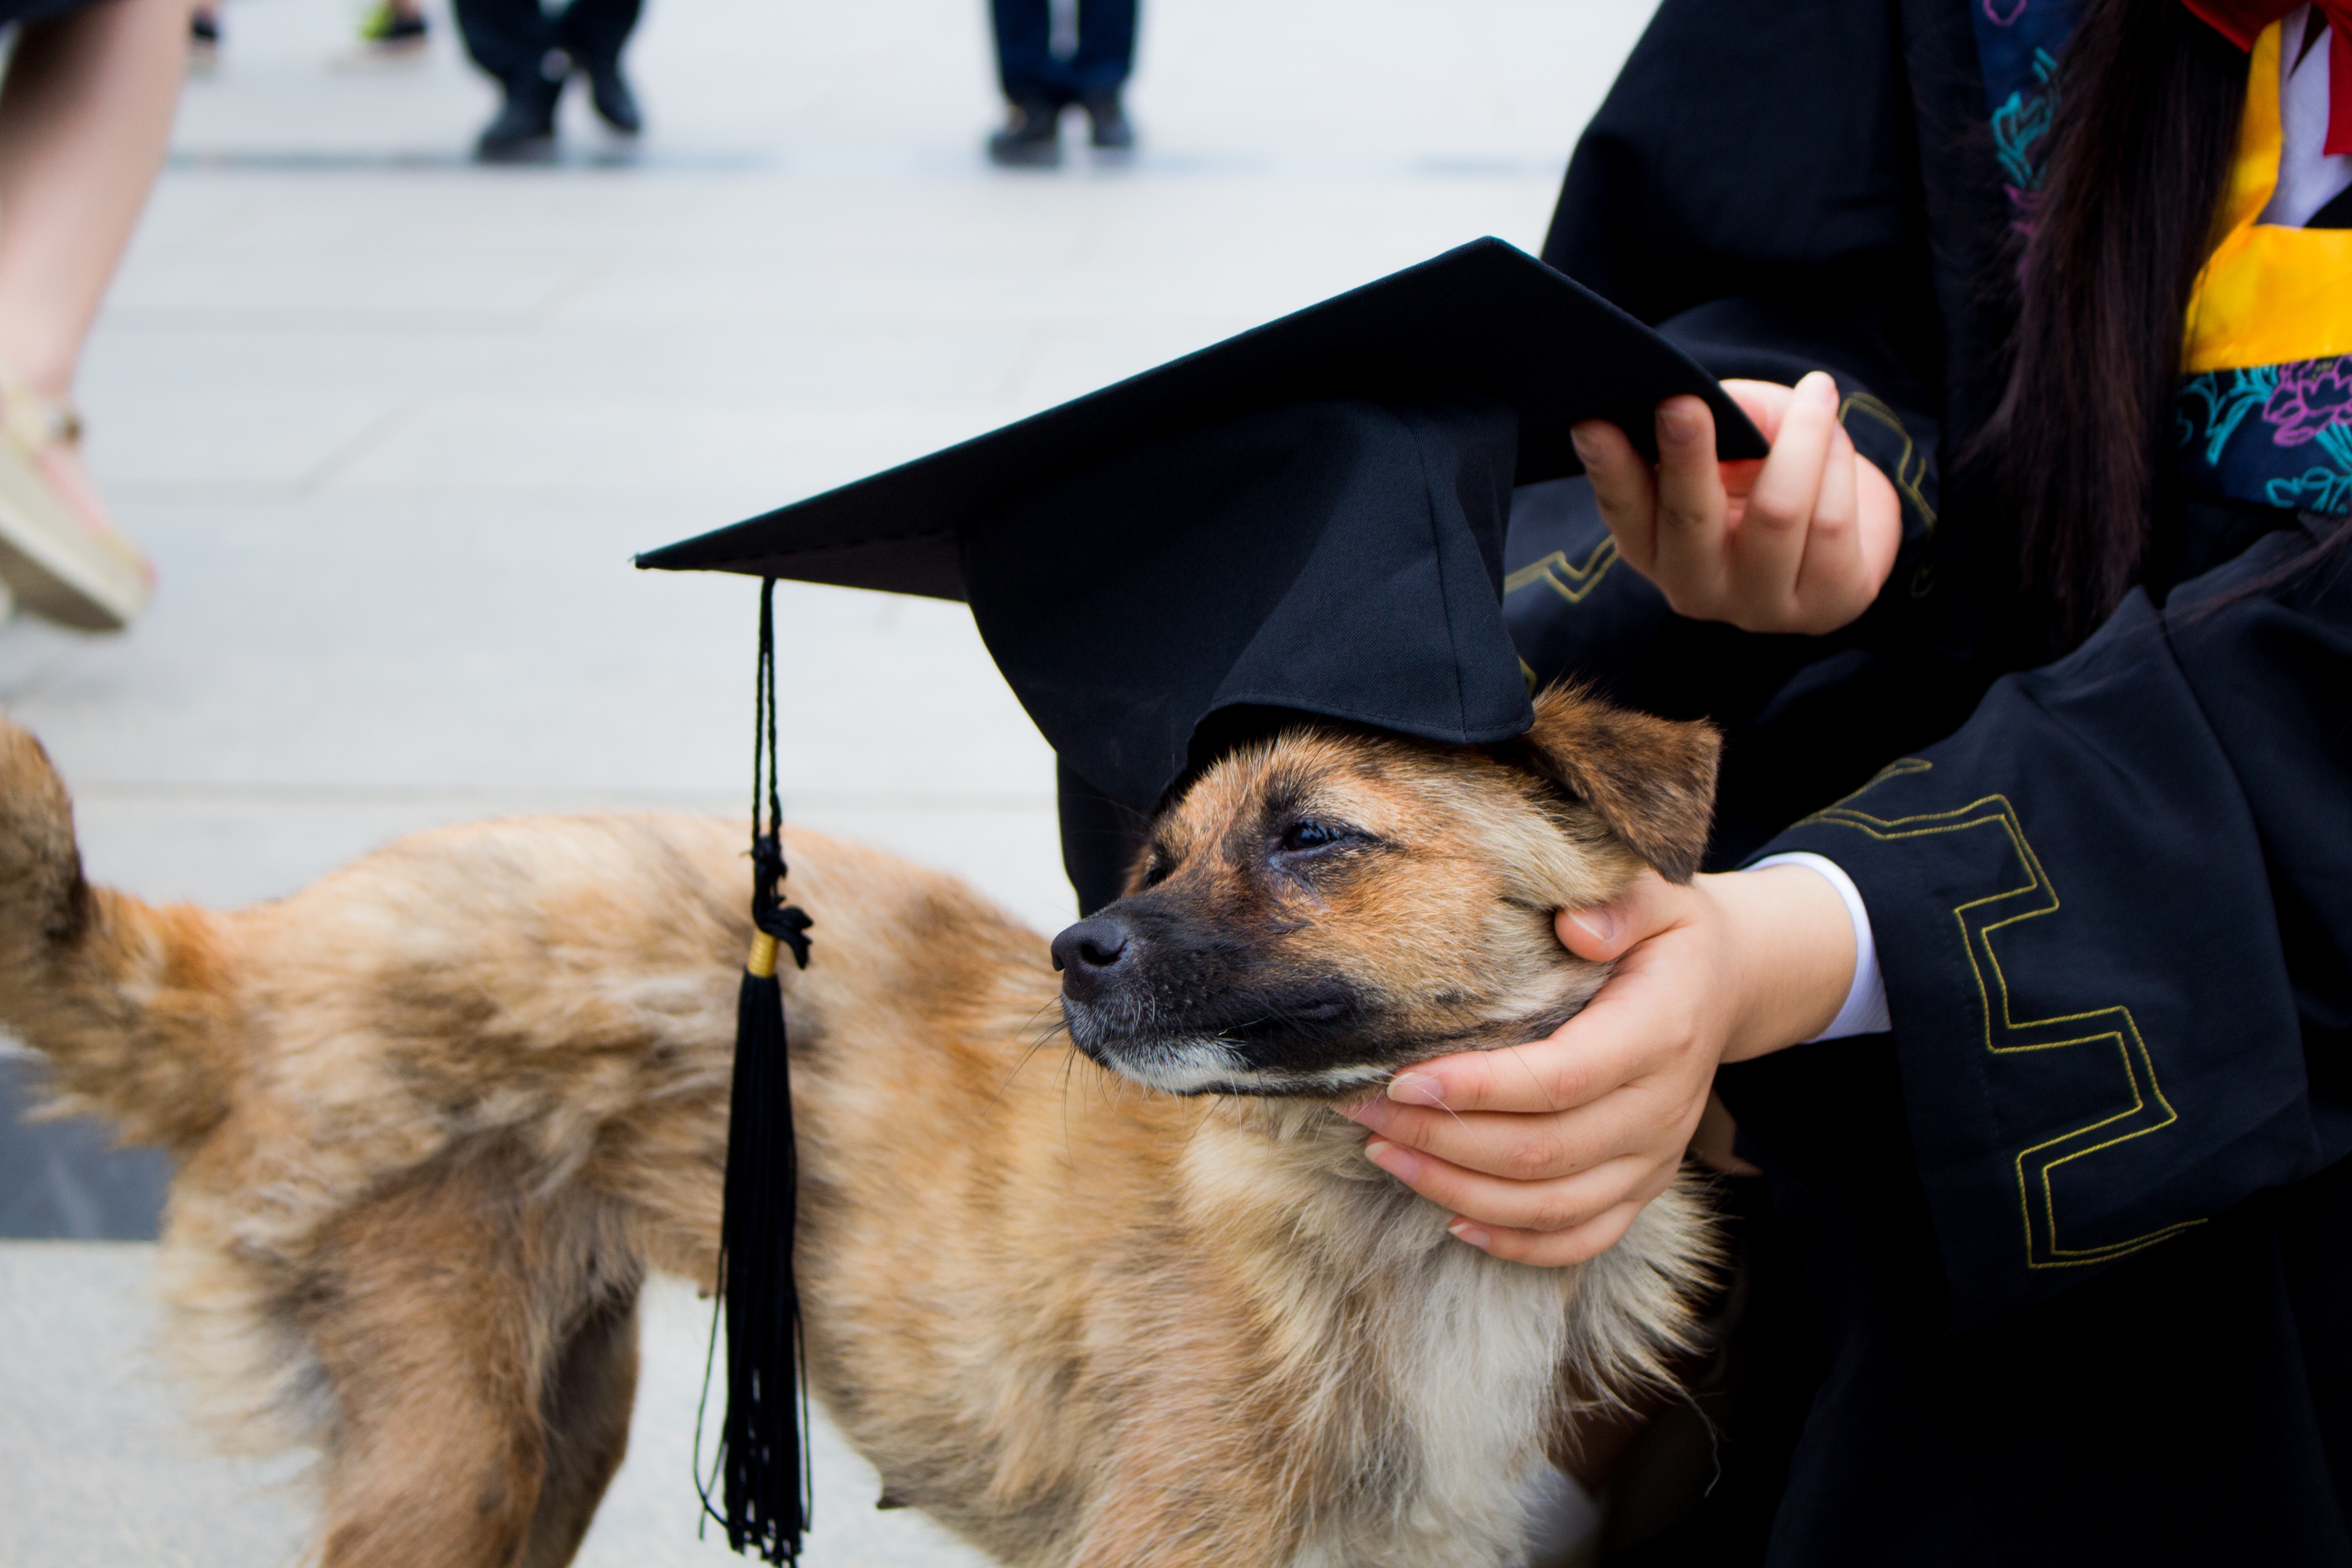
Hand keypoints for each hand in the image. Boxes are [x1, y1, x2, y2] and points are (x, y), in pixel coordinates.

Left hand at [1339, 866, 1854, 1265]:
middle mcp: (1661, 1108)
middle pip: (1542, 1151)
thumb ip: (1621, 902)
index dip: (1479, 1088)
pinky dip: (1516, 1244)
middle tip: (1361, 1107)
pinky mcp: (1645, 1187)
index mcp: (1661, 1033)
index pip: (1562, 1079)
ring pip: (1551, 1205)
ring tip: (1383, 1151)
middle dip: (1441, 1139)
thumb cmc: (1670, 934)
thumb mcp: (1660, 894)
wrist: (1728, 983)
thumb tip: (1573, 926)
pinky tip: (1451, 1221)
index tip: (1401, 1078)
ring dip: (1458, 1190)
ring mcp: (1655, 1158)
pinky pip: (1582, 1238)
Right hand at [1569, 372, 1900, 636]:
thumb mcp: (1734, 439)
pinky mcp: (1823, 608)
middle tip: (1682, 402)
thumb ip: (1719, 415)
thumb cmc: (1770, 473)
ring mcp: (1758, 606)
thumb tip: (1705, 395)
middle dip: (1685, 457)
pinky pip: (1833, 521)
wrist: (1846, 531)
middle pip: (1689, 520)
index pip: (1624, 509)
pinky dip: (1838, 463)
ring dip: (1801, 437)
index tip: (1594, 423)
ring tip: (1815, 391)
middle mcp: (1694, 587)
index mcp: (1652, 546)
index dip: (1609, 468)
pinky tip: (1835, 438)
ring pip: (1777, 512)